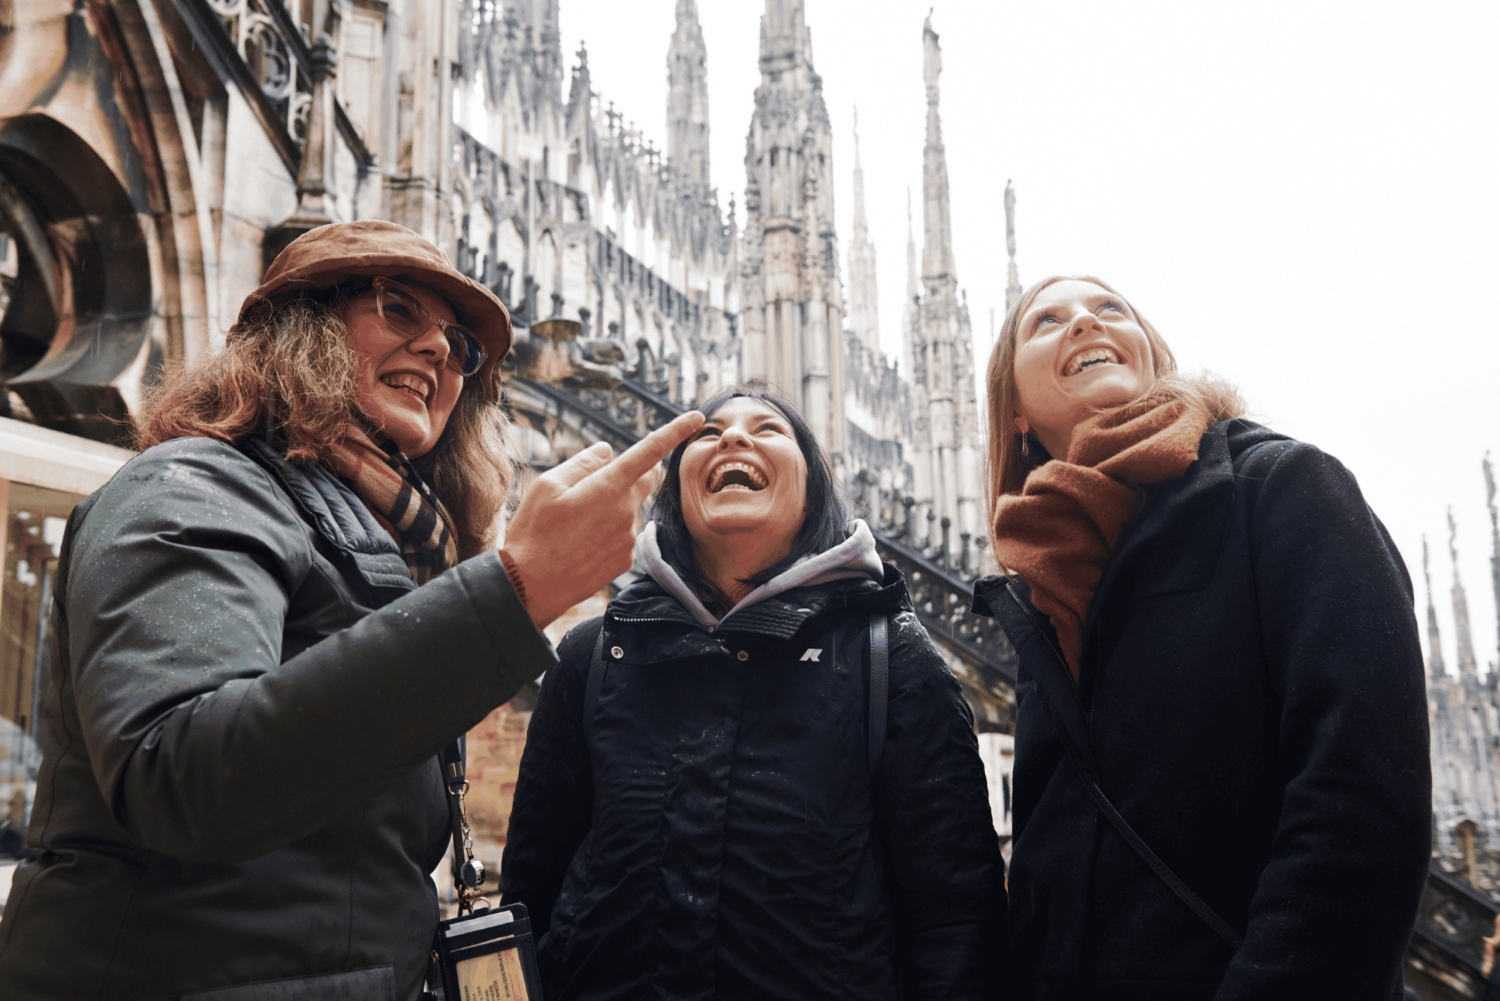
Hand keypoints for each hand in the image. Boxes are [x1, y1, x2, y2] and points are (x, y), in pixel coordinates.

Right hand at [503, 411, 704, 628]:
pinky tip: (582, 544)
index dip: (675, 431)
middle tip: (599, 484)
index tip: (696, 417)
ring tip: (575, 525)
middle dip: (633, 473)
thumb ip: (584, 462)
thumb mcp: (548, 484)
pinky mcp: (626, 558)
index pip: (650, 450)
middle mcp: (626, 510)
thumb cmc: (534, 531)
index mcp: (609, 486)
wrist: (531, 586)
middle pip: (646, 479)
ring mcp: (629, 536)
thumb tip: (609, 451)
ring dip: (613, 507)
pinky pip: (624, 534)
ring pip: (630, 509)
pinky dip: (609, 532)